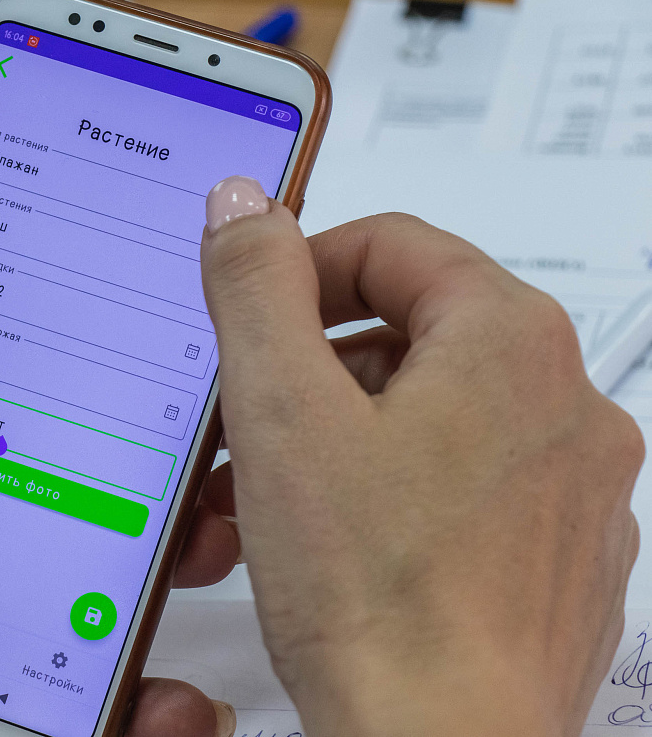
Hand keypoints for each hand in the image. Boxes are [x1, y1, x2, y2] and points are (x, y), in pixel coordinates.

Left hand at [0, 262, 239, 736]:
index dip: (65, 412)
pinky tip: (159, 710)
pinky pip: (8, 733)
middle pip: (31, 540)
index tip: (145, 384)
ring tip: (209, 573)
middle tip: (209, 482)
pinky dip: (90, 724)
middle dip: (131, 510)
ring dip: (132, 619)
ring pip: (39, 643)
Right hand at [201, 176, 644, 736]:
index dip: (302, 268)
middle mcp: (561, 405)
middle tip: (238, 419)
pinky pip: (455, 492)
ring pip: (425, 422)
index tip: (248, 311)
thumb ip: (257, 287)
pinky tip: (321, 547)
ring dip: (329, 443)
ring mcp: (566, 489)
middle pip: (407, 337)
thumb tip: (244, 209)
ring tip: (253, 500)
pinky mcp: (553, 559)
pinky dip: (382, 499)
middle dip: (302, 375)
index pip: (393, 246)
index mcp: (509, 342)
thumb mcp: (282, 410)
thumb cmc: (379, 596)